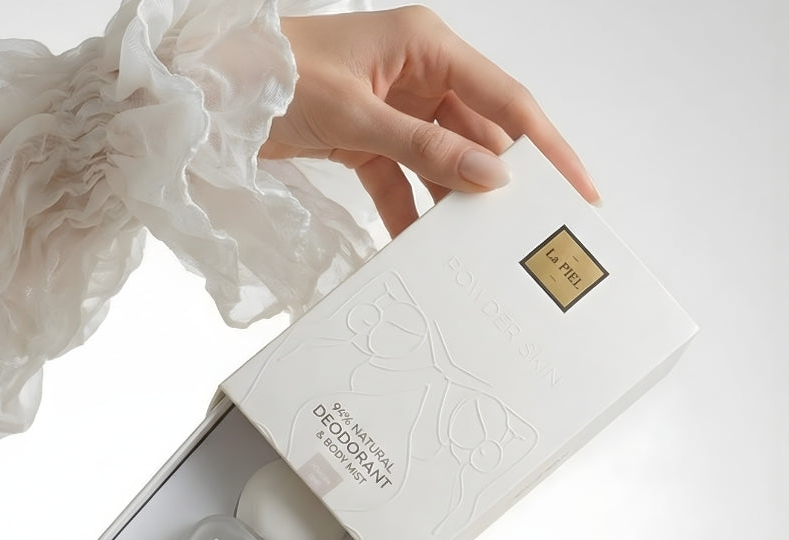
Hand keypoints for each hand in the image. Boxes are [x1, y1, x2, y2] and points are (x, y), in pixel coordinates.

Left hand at [264, 7, 599, 237]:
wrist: (210, 91)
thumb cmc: (273, 74)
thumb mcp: (356, 115)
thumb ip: (424, 150)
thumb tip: (488, 175)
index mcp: (427, 46)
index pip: (505, 99)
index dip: (547, 145)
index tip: (577, 186)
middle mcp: (417, 74)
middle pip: (477, 134)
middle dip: (501, 182)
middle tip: (529, 229)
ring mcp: (392, 109)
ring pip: (441, 162)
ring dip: (452, 201)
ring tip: (476, 245)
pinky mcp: (366, 139)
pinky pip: (400, 181)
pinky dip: (407, 211)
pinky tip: (418, 244)